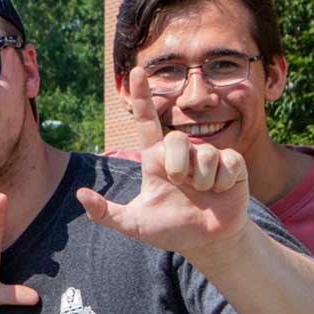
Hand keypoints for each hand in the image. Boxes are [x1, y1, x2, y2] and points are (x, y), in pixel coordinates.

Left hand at [76, 67, 254, 254]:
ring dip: (203, 180)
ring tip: (203, 192)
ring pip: (204, 154)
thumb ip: (105, 213)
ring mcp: (208, 157)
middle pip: (177, 140)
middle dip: (179, 165)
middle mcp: (181, 153)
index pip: (147, 121)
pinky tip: (222, 191)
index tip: (136, 71)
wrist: (207, 241)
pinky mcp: (232, 164)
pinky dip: (223, 182)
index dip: (141, 96)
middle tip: (182, 184)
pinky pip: (227, 162)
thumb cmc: (170, 229)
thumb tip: (80, 194)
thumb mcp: (134, 224)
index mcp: (157, 160)